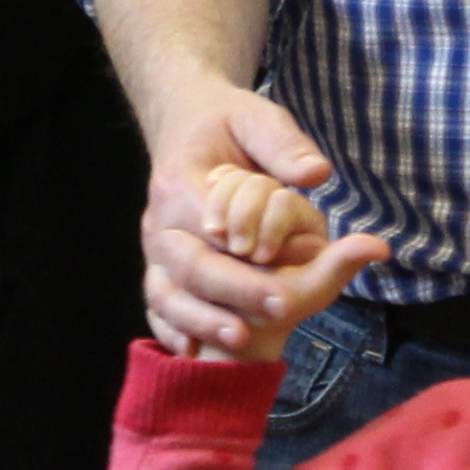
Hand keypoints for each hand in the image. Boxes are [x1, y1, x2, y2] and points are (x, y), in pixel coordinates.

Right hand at [141, 78, 392, 358]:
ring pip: (166, 294)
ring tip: (242, 339)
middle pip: (189, 267)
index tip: (283, 277)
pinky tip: (193, 351)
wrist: (185, 124)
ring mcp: (155, 250)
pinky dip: (171, 331)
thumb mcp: (258, 118)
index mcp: (179, 182)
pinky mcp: (159, 269)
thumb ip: (284, 145)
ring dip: (201, 320)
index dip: (244, 256)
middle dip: (235, 292)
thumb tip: (314, 174)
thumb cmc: (227, 124)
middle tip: (282, 308)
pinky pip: (156, 306)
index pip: (208, 227)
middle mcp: (158, 221)